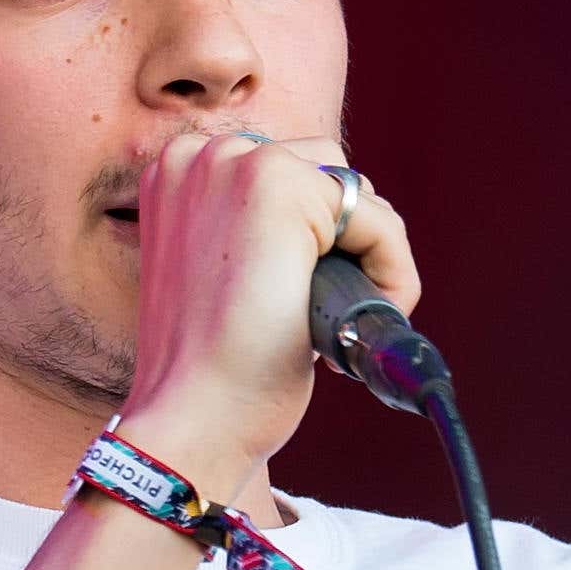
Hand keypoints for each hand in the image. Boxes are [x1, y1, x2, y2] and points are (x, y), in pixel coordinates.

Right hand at [114, 129, 419, 502]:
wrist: (193, 414)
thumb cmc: (211, 368)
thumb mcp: (224, 279)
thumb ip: (256, 233)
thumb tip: (327, 230)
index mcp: (178, 174)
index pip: (289, 176)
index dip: (314, 243)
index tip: (295, 302)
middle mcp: (200, 154)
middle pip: (327, 174)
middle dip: (343, 244)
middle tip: (319, 315)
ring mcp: (237, 163)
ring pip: (358, 196)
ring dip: (369, 259)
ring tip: (334, 322)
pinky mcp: (281, 185)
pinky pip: (381, 223)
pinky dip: (392, 276)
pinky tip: (353, 326)